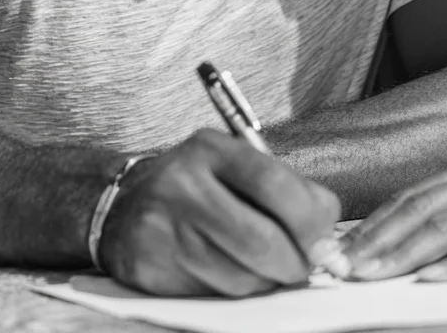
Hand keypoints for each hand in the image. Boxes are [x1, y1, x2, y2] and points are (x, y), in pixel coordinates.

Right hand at [99, 129, 339, 296]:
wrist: (120, 205)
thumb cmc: (198, 183)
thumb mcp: (233, 163)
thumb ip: (281, 188)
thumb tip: (325, 236)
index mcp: (211, 150)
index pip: (273, 183)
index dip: (309, 218)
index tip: (324, 237)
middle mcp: (183, 187)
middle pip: (260, 239)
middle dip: (296, 262)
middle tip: (307, 266)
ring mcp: (163, 232)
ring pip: (239, 277)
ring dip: (269, 282)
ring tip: (273, 270)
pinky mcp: (149, 272)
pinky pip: (213, 296)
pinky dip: (239, 294)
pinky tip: (239, 276)